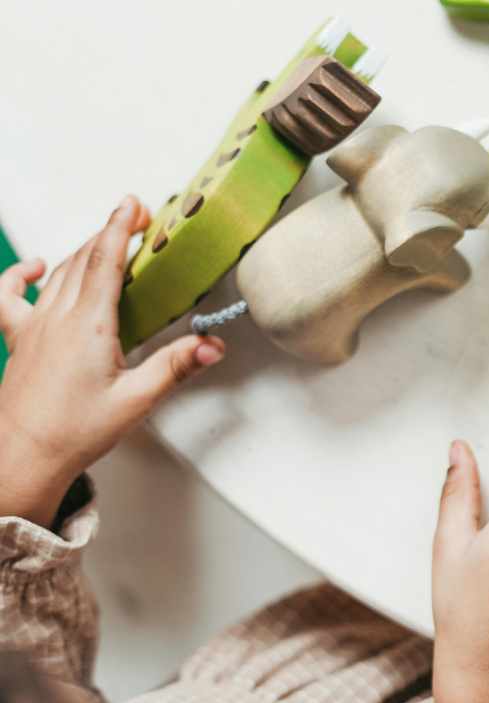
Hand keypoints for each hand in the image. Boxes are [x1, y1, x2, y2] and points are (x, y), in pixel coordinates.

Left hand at [0, 196, 224, 527]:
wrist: (22, 455)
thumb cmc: (73, 432)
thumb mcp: (136, 400)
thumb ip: (175, 367)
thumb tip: (211, 346)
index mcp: (88, 327)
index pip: (105, 262)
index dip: (120, 228)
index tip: (134, 204)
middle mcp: (57, 318)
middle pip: (84, 259)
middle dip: (110, 234)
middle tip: (135, 219)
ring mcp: (34, 326)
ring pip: (59, 272)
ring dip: (83, 250)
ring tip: (106, 241)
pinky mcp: (19, 339)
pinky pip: (10, 294)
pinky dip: (23, 274)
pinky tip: (36, 267)